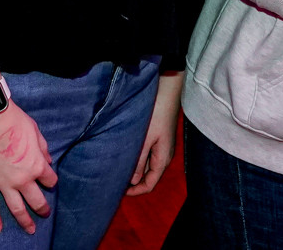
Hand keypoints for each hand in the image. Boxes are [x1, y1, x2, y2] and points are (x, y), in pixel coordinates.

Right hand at [0, 98, 56, 233]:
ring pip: (16, 208)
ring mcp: (3, 183)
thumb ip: (42, 148)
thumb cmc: (14, 120)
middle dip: (42, 208)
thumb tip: (47, 159)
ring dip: (24, 221)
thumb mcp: (35, 131)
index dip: (50, 180)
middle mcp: (22, 178)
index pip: (49, 179)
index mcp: (36, 165)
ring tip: (30, 229)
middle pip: (36, 200)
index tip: (48, 179)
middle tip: (45, 214)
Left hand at [127, 74, 181, 195]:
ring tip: (118, 167)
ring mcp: (162, 147)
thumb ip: (139, 161)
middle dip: (134, 181)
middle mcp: (164, 156)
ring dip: (135, 169)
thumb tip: (133, 180)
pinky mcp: (159, 138)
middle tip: (115, 180)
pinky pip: (148, 155)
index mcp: (163, 159)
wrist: (167, 92)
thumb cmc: (156, 114)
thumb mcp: (145, 139)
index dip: (135, 191)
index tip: (119, 191)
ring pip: (148, 166)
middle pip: (149, 177)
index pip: (149, 184)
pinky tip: (126, 153)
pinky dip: (138, 158)